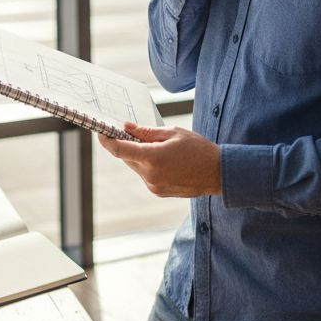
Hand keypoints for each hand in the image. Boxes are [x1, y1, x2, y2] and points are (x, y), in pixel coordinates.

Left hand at [97, 123, 221, 197]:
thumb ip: (146, 132)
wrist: (218, 173)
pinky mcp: (158, 192)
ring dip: (140, 156)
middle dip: (127, 145)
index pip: (120, 150)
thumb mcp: (173, 133)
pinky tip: (165, 160)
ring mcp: (154, 186)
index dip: (107, 141)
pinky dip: (149, 165)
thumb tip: (126, 128)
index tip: (102, 132)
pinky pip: (146, 175)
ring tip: (159, 147)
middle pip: (127, 158)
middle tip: (133, 133)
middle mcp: (150, 175)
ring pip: (136, 167)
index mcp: (153, 158)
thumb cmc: (199, 149)